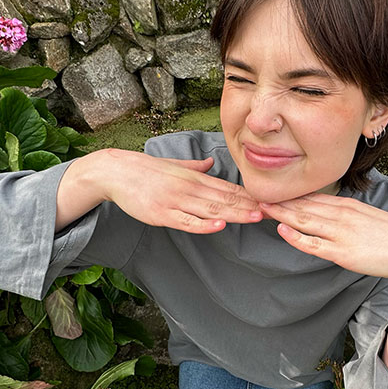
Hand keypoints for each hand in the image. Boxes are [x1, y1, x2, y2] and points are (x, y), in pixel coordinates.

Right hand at [56, 149, 262, 233]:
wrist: (115, 171)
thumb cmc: (144, 170)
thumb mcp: (173, 165)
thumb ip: (193, 167)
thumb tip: (209, 164)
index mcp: (194, 178)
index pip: (227, 187)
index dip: (249, 196)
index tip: (268, 201)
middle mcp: (188, 188)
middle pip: (225, 198)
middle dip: (249, 206)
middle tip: (272, 211)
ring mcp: (176, 201)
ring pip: (210, 209)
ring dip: (234, 213)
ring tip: (255, 217)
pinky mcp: (162, 214)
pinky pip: (186, 221)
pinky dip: (204, 224)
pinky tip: (219, 225)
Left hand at [258, 193, 387, 281]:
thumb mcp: (367, 219)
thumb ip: (347, 216)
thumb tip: (329, 216)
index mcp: (347, 206)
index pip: (312, 196)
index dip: (289, 194)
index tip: (270, 190)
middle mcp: (341, 215)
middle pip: (303, 205)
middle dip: (279, 200)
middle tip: (255, 194)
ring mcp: (341, 233)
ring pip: (304, 220)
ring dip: (281, 213)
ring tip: (261, 207)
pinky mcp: (342, 252)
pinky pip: (314, 243)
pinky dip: (296, 236)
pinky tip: (282, 230)